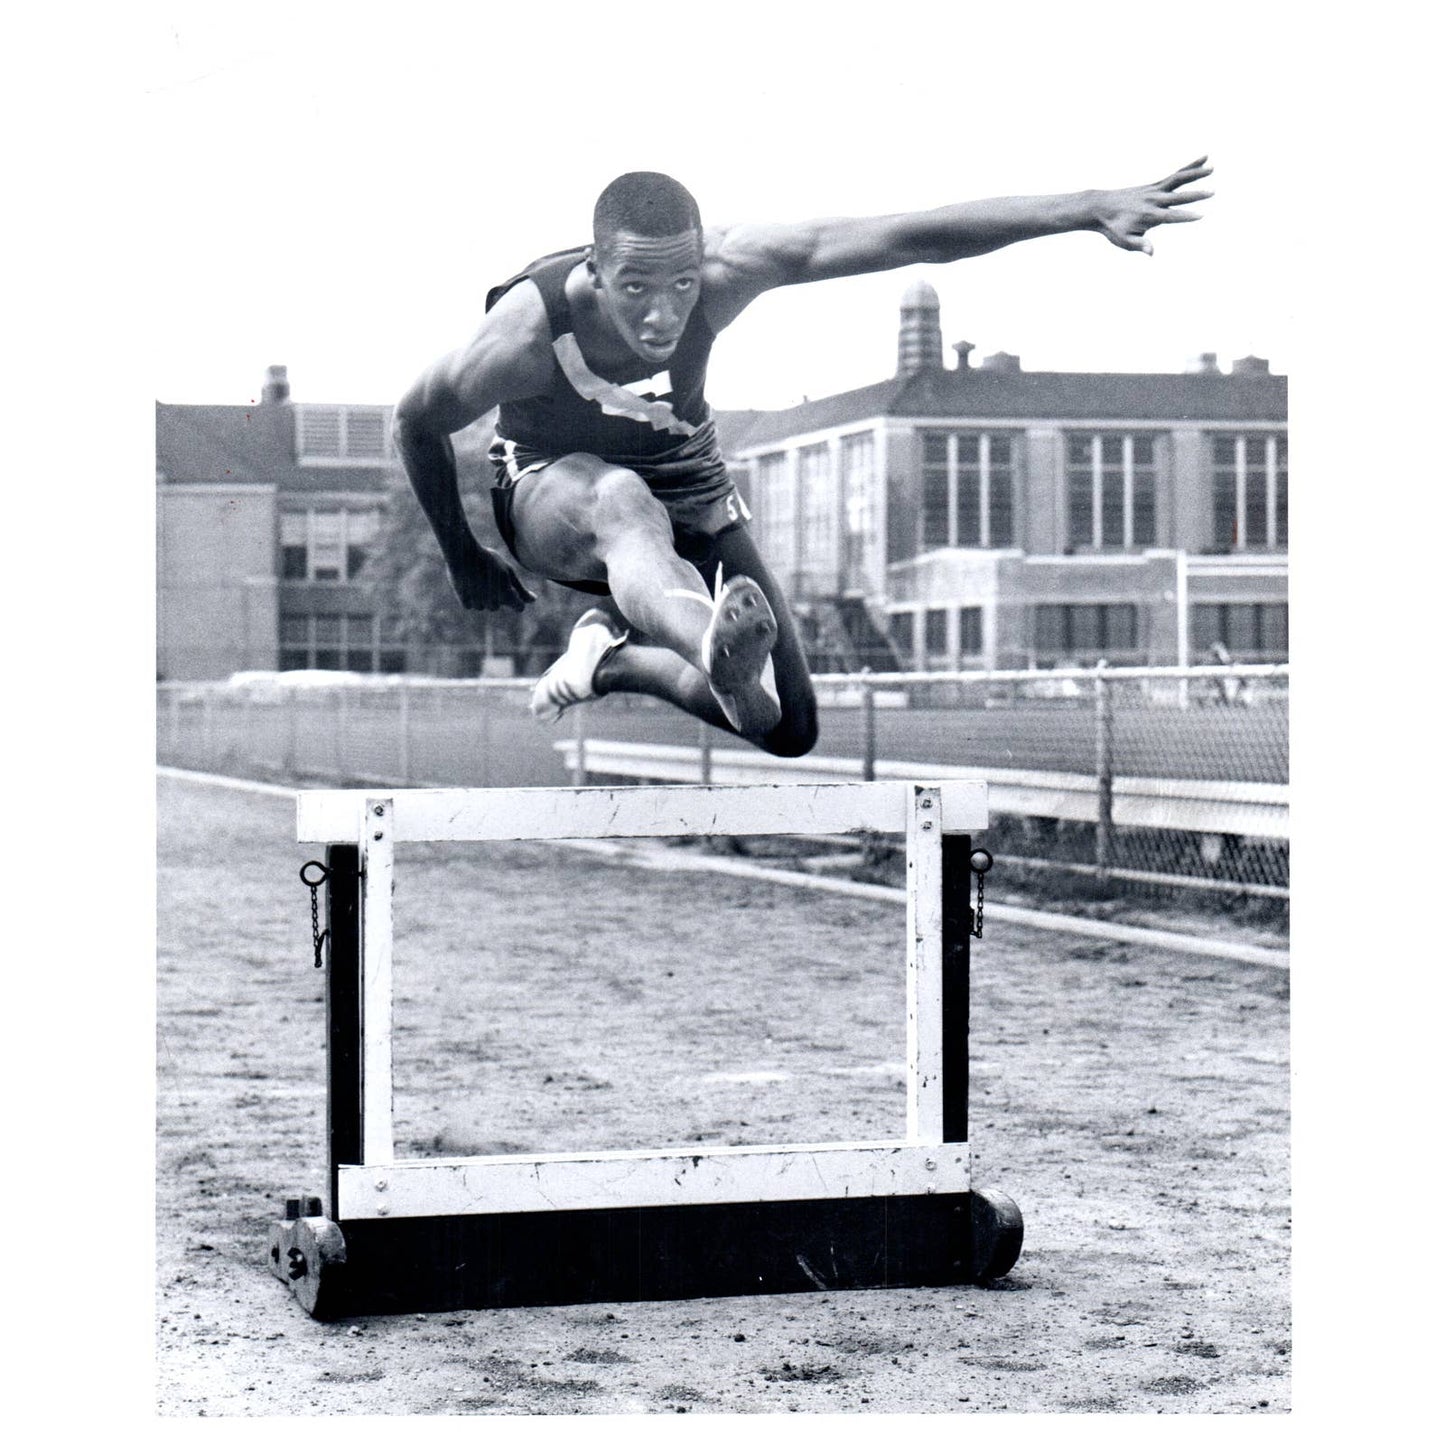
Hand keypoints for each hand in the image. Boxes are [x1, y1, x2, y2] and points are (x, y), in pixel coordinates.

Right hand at [448, 542, 535, 612]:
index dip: (516, 598)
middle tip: (488, 576)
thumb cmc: (488, 560)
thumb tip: (533, 600)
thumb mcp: (508, 571)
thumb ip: (521, 589)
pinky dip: (470, 596)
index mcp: (507, 595)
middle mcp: (493, 602)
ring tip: (477, 577)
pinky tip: (468, 582)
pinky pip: (471, 604)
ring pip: (484, 605)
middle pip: (498, 604)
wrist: (462, 553)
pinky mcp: (465, 602)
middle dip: (496, 594)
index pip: (519, 606)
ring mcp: (479, 603)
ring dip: (482, 596)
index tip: (510, 588)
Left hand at [1093, 156, 1213, 254]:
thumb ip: (1139, 245)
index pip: (1171, 217)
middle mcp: (1154, 200)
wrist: (1100, 207)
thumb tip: (1152, 253)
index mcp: (1149, 216)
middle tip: (1213, 193)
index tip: (1200, 216)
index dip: (1185, 217)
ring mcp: (1154, 191)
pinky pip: (1174, 176)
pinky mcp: (1154, 185)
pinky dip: (1188, 168)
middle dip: (1195, 195)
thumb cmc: (1112, 227)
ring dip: (1195, 173)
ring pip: (1178, 179)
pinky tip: (1203, 160)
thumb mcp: (1123, 240)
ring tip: (1212, 167)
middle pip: (1178, 197)